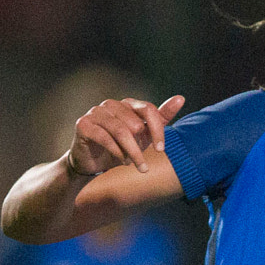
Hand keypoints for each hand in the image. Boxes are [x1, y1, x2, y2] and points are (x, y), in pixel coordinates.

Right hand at [65, 94, 186, 177]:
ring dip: (130, 152)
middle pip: (135, 123)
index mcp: (127, 104)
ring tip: (134, 165)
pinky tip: (121, 161)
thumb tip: (181, 98)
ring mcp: (96, 112)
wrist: (92, 163)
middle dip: (140, 147)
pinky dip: (115, 152)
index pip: (148, 110)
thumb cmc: (120, 147)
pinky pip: (104, 137)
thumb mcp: (144, 135)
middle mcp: (111, 104)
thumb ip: (161, 118)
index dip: (157, 130)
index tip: (161, 150)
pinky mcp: (83, 124)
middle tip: (142, 164)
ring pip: (120, 131)